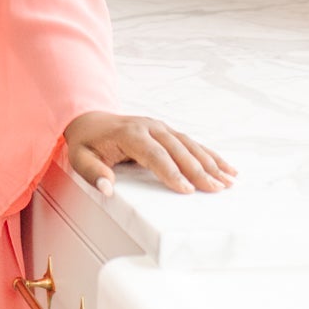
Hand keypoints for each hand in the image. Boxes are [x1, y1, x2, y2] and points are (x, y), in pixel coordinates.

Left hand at [63, 111, 236, 197]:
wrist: (90, 119)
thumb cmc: (88, 142)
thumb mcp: (80, 158)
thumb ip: (93, 173)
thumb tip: (107, 188)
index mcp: (130, 134)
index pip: (155, 155)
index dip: (172, 173)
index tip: (186, 190)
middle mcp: (150, 127)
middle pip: (179, 150)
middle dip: (199, 171)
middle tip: (215, 189)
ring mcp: (161, 127)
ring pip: (190, 145)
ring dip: (211, 163)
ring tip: (228, 180)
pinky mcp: (168, 131)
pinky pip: (192, 143)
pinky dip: (210, 155)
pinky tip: (226, 167)